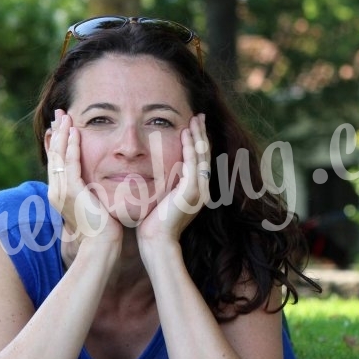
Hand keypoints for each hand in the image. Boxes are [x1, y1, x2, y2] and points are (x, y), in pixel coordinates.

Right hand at [46, 109, 122, 245]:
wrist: (101, 246)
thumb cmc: (102, 233)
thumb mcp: (94, 208)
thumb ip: (92, 195)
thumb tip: (98, 187)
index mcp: (60, 196)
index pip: (56, 163)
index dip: (58, 144)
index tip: (61, 127)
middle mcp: (56, 192)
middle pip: (53, 155)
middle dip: (56, 133)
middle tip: (59, 114)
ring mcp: (61, 191)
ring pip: (58, 155)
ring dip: (62, 133)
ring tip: (64, 115)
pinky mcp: (71, 191)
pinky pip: (69, 162)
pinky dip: (71, 146)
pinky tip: (75, 132)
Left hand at [137, 113, 210, 244]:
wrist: (157, 242)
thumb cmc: (153, 224)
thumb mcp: (161, 199)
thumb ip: (165, 185)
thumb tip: (156, 172)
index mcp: (196, 191)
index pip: (200, 161)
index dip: (198, 142)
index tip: (193, 126)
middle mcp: (202, 189)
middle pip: (205, 155)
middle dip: (202, 134)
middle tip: (199, 116)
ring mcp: (199, 190)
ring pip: (202, 156)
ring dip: (198, 136)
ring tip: (195, 119)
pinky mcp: (191, 191)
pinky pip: (194, 163)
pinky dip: (190, 147)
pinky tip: (186, 134)